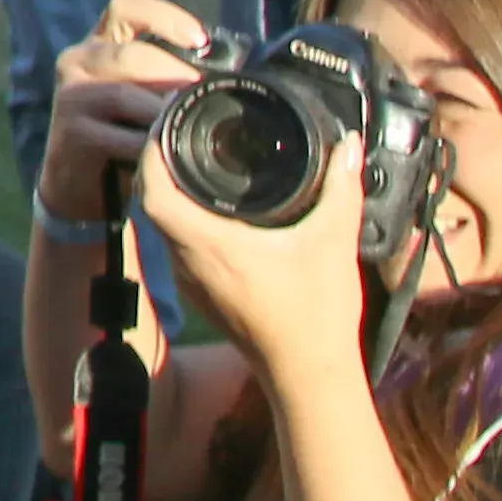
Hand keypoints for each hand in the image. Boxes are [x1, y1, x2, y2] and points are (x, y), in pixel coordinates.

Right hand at [42, 0, 215, 223]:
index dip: (163, 16)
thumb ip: (168, 75)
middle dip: (175, 74)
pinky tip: (164, 152)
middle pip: (130, 54)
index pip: (125, 7)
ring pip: (123, 94)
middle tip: (204, 95)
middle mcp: (79, 61)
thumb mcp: (142, 94)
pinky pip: (119, 135)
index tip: (199, 39)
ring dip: (162, 110)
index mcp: (101, 43)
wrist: (80, 180)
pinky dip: (148, 144)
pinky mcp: (71, 133)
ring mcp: (71, 97)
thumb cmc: (122, 131)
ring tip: (186, 123)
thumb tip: (233, 68)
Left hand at [139, 130, 373, 379]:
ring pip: (163, 226)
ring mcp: (193, 282)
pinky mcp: (204, 295)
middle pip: (152, 203)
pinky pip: (178, 245)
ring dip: (169, 192)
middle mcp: (188, 262)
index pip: (153, 189)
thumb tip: (349, 146)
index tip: (169, 124)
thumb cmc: (316, 314)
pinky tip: (213, 208)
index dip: (152, 151)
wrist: (310, 376)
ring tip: (192, 160)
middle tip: (180, 133)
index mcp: (206, 243)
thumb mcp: (333, 241)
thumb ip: (341, 189)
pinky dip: (184, 218)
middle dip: (158, 164)